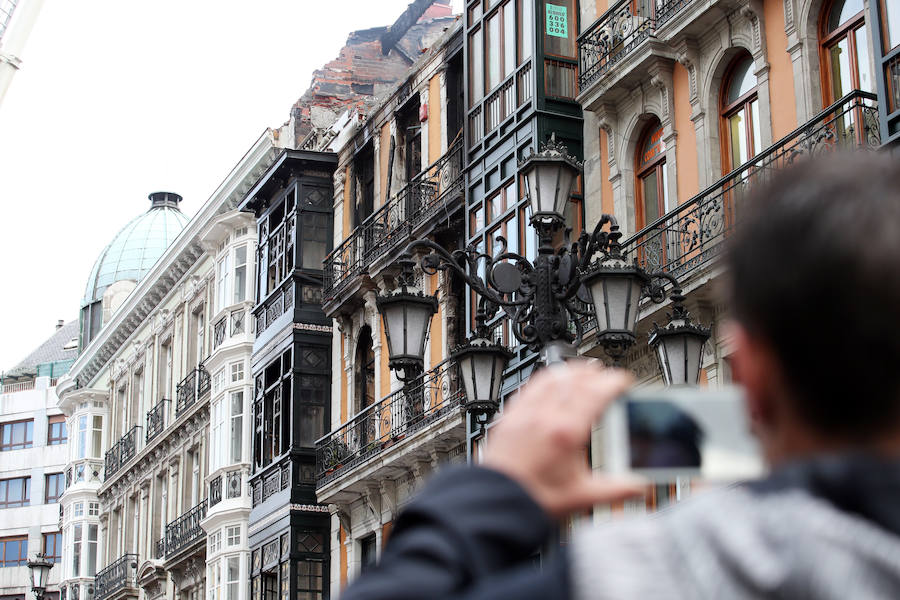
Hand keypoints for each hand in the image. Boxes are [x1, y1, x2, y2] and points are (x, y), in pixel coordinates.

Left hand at [483, 361, 643, 517]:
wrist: (497, 502)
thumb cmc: (533, 499)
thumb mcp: (581, 496)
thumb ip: (615, 490)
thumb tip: (638, 486)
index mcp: (566, 432)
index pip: (595, 393)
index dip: (613, 382)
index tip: (623, 380)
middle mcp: (545, 416)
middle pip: (574, 380)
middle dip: (594, 373)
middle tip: (607, 374)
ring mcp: (526, 414)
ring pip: (550, 379)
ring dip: (570, 371)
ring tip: (582, 371)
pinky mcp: (510, 417)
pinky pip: (529, 387)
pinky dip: (545, 379)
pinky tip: (549, 382)